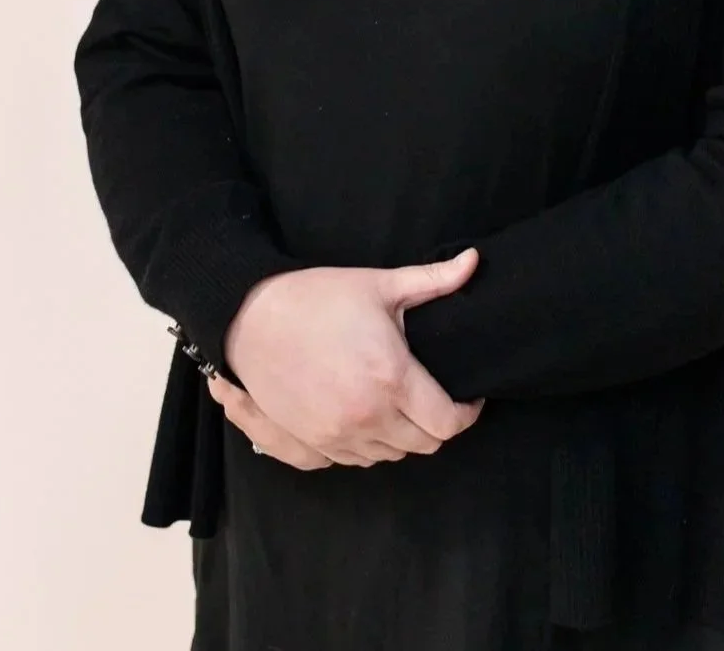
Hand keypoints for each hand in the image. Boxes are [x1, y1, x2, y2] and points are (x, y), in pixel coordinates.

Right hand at [213, 248, 486, 468]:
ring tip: (401, 403)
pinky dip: (369, 445)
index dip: (466, 413)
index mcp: (392, 380)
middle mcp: (368, 417)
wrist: (249, 318)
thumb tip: (474, 262)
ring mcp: (337, 437)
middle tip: (435, 396)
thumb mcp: (380, 284)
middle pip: (424, 445)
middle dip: (437, 424)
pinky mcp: (311, 445)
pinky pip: (355, 461)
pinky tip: (368, 416)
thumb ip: (433, 280)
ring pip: (390, 456)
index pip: (447, 423)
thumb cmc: (317, 297)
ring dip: (403, 436)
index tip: (468, 397)